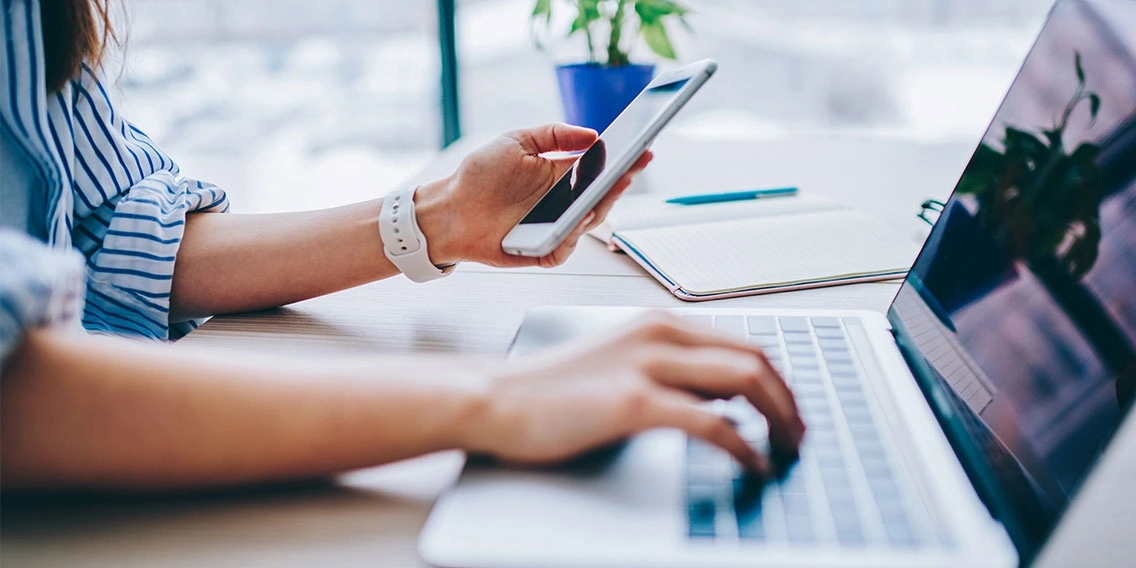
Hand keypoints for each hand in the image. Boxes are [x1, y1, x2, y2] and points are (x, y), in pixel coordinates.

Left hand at [415, 123, 652, 267]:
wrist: (450, 209)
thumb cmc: (480, 175)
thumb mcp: (517, 141)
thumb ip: (555, 135)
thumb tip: (592, 134)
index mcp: (562, 175)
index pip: (601, 168)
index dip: (624, 159)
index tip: (642, 147)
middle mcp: (563, 203)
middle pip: (603, 195)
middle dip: (621, 181)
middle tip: (633, 166)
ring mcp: (556, 227)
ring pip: (589, 221)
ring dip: (601, 205)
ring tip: (611, 187)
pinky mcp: (544, 250)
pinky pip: (566, 246)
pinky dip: (573, 235)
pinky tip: (578, 220)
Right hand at [460, 312, 805, 471]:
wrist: (497, 398)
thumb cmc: (551, 389)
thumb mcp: (620, 362)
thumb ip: (670, 370)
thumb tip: (722, 396)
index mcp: (659, 324)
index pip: (743, 343)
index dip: (778, 379)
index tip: (790, 410)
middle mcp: (660, 334)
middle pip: (755, 358)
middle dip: (790, 398)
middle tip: (800, 434)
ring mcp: (648, 365)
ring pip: (745, 381)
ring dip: (779, 418)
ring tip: (788, 449)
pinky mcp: (634, 402)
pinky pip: (712, 422)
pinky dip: (744, 445)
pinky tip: (752, 463)